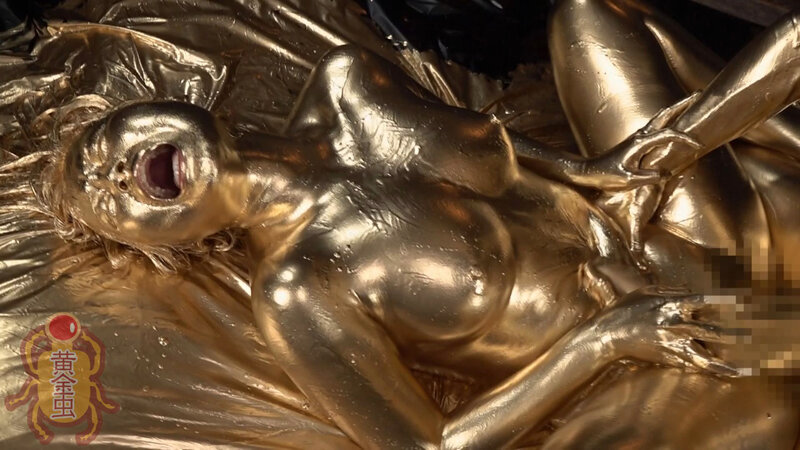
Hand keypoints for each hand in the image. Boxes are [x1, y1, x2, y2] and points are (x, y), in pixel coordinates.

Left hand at [571, 93, 702, 189]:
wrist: (589, 171)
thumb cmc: (607, 176)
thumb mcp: (628, 180)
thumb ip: (648, 177)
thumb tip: (666, 173)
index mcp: (640, 143)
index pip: (668, 135)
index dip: (685, 138)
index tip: (699, 144)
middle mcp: (640, 135)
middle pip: (665, 115)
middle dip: (683, 104)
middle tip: (699, 93)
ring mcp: (637, 136)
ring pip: (660, 118)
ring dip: (676, 109)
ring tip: (691, 101)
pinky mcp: (636, 140)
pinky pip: (656, 125)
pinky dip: (668, 119)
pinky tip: (673, 120)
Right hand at [586, 287, 739, 376]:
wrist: (608, 335)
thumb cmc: (624, 309)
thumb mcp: (644, 292)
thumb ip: (669, 291)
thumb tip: (689, 291)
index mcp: (669, 306)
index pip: (701, 302)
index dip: (721, 301)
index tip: (738, 301)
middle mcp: (674, 326)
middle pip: (710, 332)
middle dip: (732, 334)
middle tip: (749, 335)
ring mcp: (671, 345)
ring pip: (703, 357)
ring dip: (723, 364)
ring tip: (741, 370)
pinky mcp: (665, 358)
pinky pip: (689, 365)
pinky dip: (705, 370)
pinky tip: (718, 374)